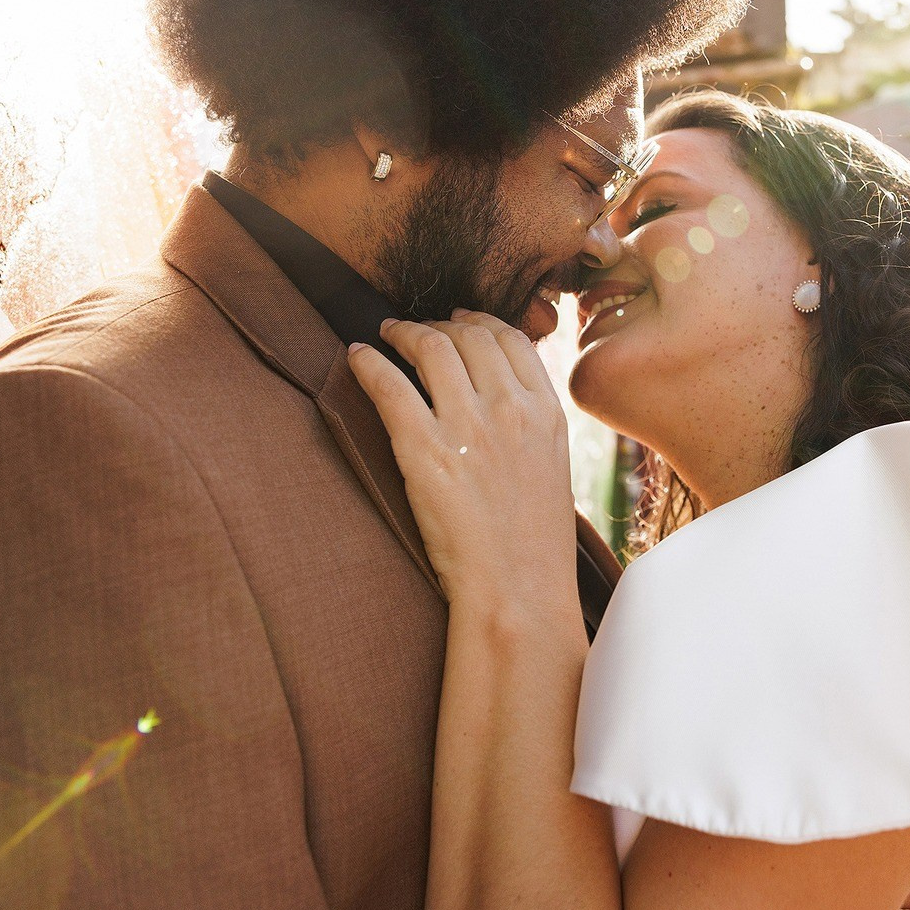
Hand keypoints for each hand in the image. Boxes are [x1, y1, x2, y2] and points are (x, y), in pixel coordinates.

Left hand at [347, 311, 579, 624]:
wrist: (517, 589)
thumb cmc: (533, 545)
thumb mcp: (551, 470)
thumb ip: (531, 427)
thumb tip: (503, 400)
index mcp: (546, 413)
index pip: (512, 340)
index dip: (480, 321)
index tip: (461, 320)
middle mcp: (510, 408)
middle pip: (470, 336)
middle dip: (439, 323)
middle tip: (416, 327)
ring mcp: (467, 425)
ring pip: (431, 347)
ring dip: (403, 332)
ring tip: (386, 334)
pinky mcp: (424, 448)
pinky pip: (388, 384)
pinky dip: (368, 363)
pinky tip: (357, 357)